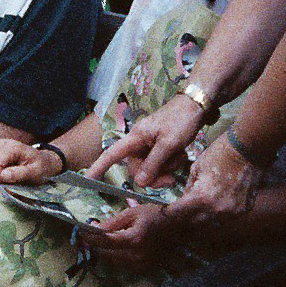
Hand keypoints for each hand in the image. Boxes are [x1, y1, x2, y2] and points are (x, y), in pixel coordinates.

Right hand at [0, 138, 58, 184]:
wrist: (43, 161)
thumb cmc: (41, 167)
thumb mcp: (35, 172)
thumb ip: (19, 174)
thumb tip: (2, 176)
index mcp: (11, 147)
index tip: (11, 181)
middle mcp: (1, 144)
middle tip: (12, 179)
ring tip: (10, 175)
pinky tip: (6, 172)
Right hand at [84, 93, 202, 187]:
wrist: (197, 104)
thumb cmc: (182, 119)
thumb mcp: (169, 143)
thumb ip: (153, 163)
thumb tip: (140, 182)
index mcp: (137, 137)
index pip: (113, 154)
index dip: (100, 166)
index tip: (88, 179)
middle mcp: (140, 141)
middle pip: (137, 168)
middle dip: (154, 176)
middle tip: (170, 179)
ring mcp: (150, 144)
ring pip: (151, 168)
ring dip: (166, 168)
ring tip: (180, 158)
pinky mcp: (160, 146)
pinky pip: (160, 163)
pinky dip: (171, 163)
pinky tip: (181, 155)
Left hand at [84, 203, 175, 268]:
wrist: (178, 226)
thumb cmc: (154, 215)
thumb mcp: (132, 213)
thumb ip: (111, 223)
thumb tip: (93, 229)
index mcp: (134, 239)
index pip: (105, 242)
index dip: (90, 238)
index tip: (80, 233)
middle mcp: (137, 255)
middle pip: (106, 255)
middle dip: (94, 247)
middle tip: (84, 238)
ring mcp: (142, 264)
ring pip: (113, 261)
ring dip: (104, 253)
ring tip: (97, 242)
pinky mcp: (144, 269)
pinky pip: (123, 264)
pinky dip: (115, 256)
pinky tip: (113, 248)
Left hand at [161, 132, 261, 228]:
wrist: (247, 149)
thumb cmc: (220, 154)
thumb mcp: (196, 167)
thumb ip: (189, 187)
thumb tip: (184, 199)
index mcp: (202, 197)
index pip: (178, 213)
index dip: (168, 212)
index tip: (164, 211)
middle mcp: (216, 209)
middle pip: (193, 221)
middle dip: (184, 216)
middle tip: (180, 210)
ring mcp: (232, 212)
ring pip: (210, 222)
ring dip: (202, 216)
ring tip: (198, 207)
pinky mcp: (243, 210)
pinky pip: (226, 217)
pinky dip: (219, 212)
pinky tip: (216, 203)